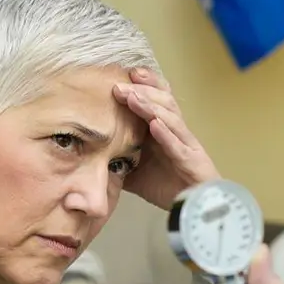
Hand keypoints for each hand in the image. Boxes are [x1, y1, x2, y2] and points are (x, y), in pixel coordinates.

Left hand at [113, 68, 218, 209]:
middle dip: (141, 90)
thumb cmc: (168, 187)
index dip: (142, 85)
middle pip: (162, 101)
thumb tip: (90, 157)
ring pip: (170, 117)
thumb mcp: (135, 173)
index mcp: (162, 130)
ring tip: (132, 98)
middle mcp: (175, 131)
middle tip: (118, 85)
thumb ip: (118, 162)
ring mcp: (185, 144)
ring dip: (151, 106)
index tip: (119, 77)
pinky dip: (166, 134)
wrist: (192, 207)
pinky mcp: (192, 160)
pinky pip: (179, 145)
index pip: (154, 100)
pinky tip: (154, 125)